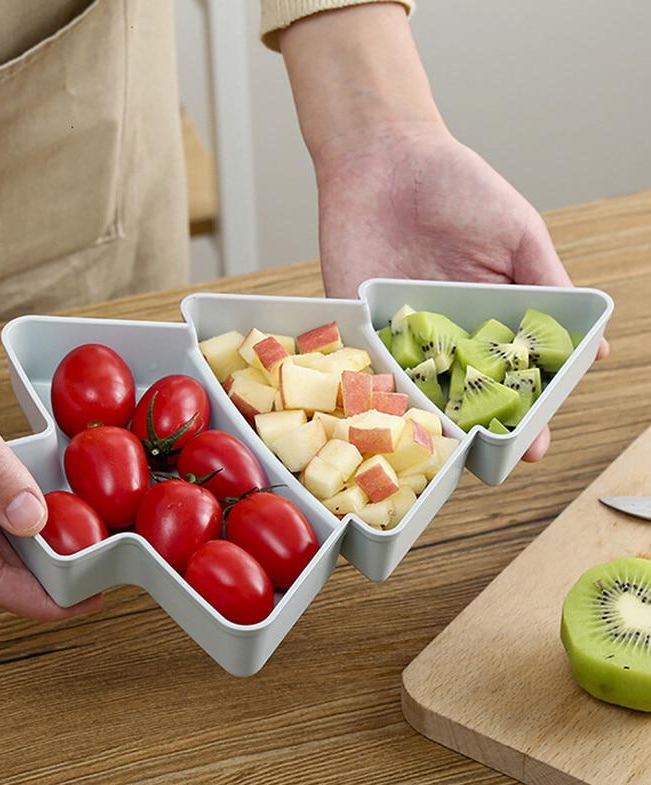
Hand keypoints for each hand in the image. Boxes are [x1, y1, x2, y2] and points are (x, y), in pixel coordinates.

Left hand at [280, 4, 607, 461]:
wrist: (384, 156)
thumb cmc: (458, 187)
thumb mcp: (518, 235)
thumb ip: (547, 287)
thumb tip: (595, 347)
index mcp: (486, 318)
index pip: (508, 378)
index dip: (524, 412)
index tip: (534, 443)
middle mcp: (442, 334)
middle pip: (461, 395)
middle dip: (476, 430)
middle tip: (490, 461)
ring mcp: (397, 332)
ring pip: (414, 391)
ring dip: (427, 423)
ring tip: (442, 454)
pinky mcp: (356, 323)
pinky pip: (365, 366)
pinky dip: (375, 392)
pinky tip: (390, 419)